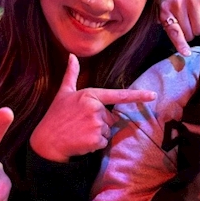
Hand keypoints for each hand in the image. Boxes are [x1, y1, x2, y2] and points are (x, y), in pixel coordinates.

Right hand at [29, 54, 155, 162]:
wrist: (47, 141)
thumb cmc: (55, 116)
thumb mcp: (63, 93)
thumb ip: (71, 74)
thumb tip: (72, 56)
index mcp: (90, 95)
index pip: (118, 95)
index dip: (138, 96)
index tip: (152, 95)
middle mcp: (95, 108)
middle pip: (110, 117)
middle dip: (99, 122)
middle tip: (80, 123)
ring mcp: (96, 124)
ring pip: (108, 130)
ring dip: (97, 134)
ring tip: (80, 132)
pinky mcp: (96, 139)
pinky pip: (104, 142)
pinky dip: (95, 144)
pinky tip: (82, 141)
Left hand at [160, 0, 199, 54]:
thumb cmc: (178, 3)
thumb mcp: (168, 12)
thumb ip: (171, 28)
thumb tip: (184, 50)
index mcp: (165, 9)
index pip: (174, 31)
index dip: (181, 44)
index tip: (186, 53)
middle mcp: (177, 3)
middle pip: (190, 34)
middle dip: (190, 33)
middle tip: (188, 22)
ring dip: (199, 27)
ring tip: (195, 15)